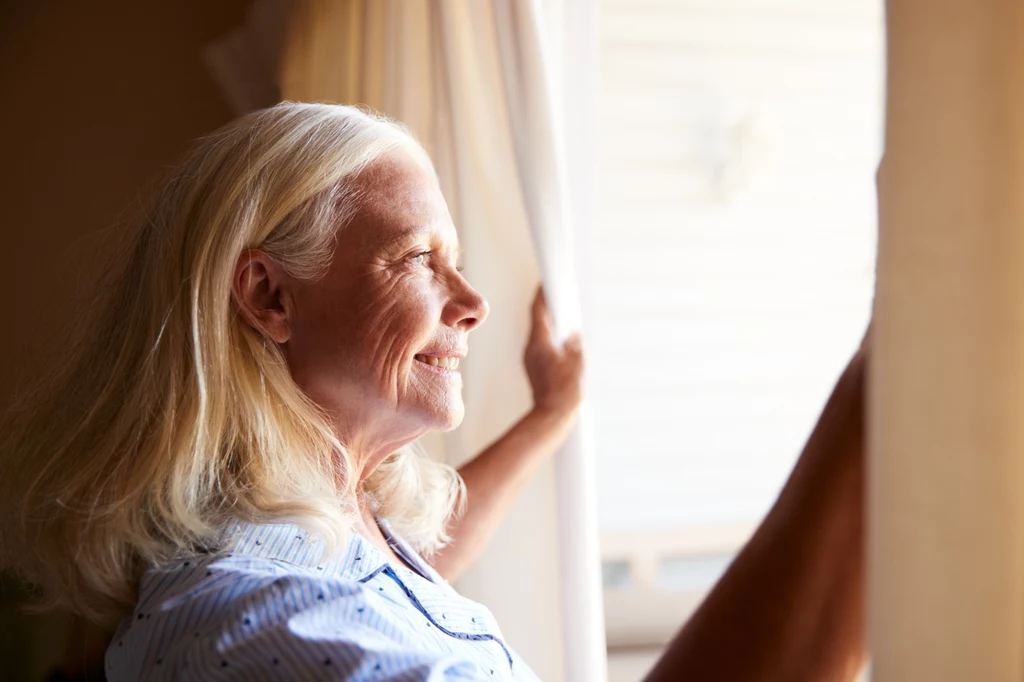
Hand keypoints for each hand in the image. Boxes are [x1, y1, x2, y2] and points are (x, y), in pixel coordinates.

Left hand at [523, 286, 584, 415]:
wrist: (552, 416)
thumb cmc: (565, 391)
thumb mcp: (577, 362)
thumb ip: (575, 343)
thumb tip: (574, 334)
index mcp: (540, 342)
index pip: (538, 310)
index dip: (542, 294)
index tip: (547, 280)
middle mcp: (532, 347)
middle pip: (538, 320)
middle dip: (548, 306)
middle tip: (559, 293)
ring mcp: (532, 358)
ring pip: (540, 333)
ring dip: (551, 322)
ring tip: (564, 314)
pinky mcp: (535, 367)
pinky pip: (543, 345)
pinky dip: (552, 337)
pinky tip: (563, 339)